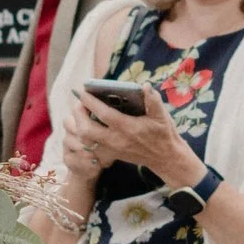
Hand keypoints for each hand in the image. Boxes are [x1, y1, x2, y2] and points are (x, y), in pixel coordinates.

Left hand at [58, 91, 200, 196]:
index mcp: (127, 128)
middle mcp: (116, 140)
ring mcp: (112, 149)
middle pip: (86, 129)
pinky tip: (87, 125)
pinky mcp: (111, 155)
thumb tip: (145, 86)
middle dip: (78, 114)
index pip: (103, 114)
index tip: (82, 91)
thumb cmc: (163, 134)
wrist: (165, 158)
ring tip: (81, 112)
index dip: (90, 102)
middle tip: (80, 102)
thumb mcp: (162, 116)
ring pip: (86, 140)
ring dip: (79, 125)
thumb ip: (153, 100)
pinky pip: (91, 147)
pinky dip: (85, 136)